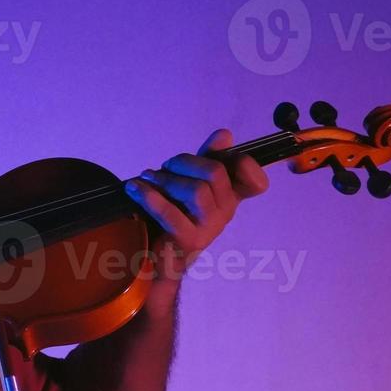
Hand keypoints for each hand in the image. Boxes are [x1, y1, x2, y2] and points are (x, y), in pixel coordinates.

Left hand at [123, 129, 269, 287]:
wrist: (153, 256)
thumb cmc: (174, 213)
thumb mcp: (191, 182)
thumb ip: (208, 158)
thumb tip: (224, 135)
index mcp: (231, 197)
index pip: (256, 183)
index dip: (246, 164)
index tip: (218, 151)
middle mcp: (225, 213)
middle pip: (215, 172)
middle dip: (185, 162)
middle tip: (165, 167)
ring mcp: (208, 229)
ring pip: (196, 191)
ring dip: (166, 179)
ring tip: (147, 178)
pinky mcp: (187, 241)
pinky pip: (170, 212)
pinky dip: (148, 195)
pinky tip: (134, 188)